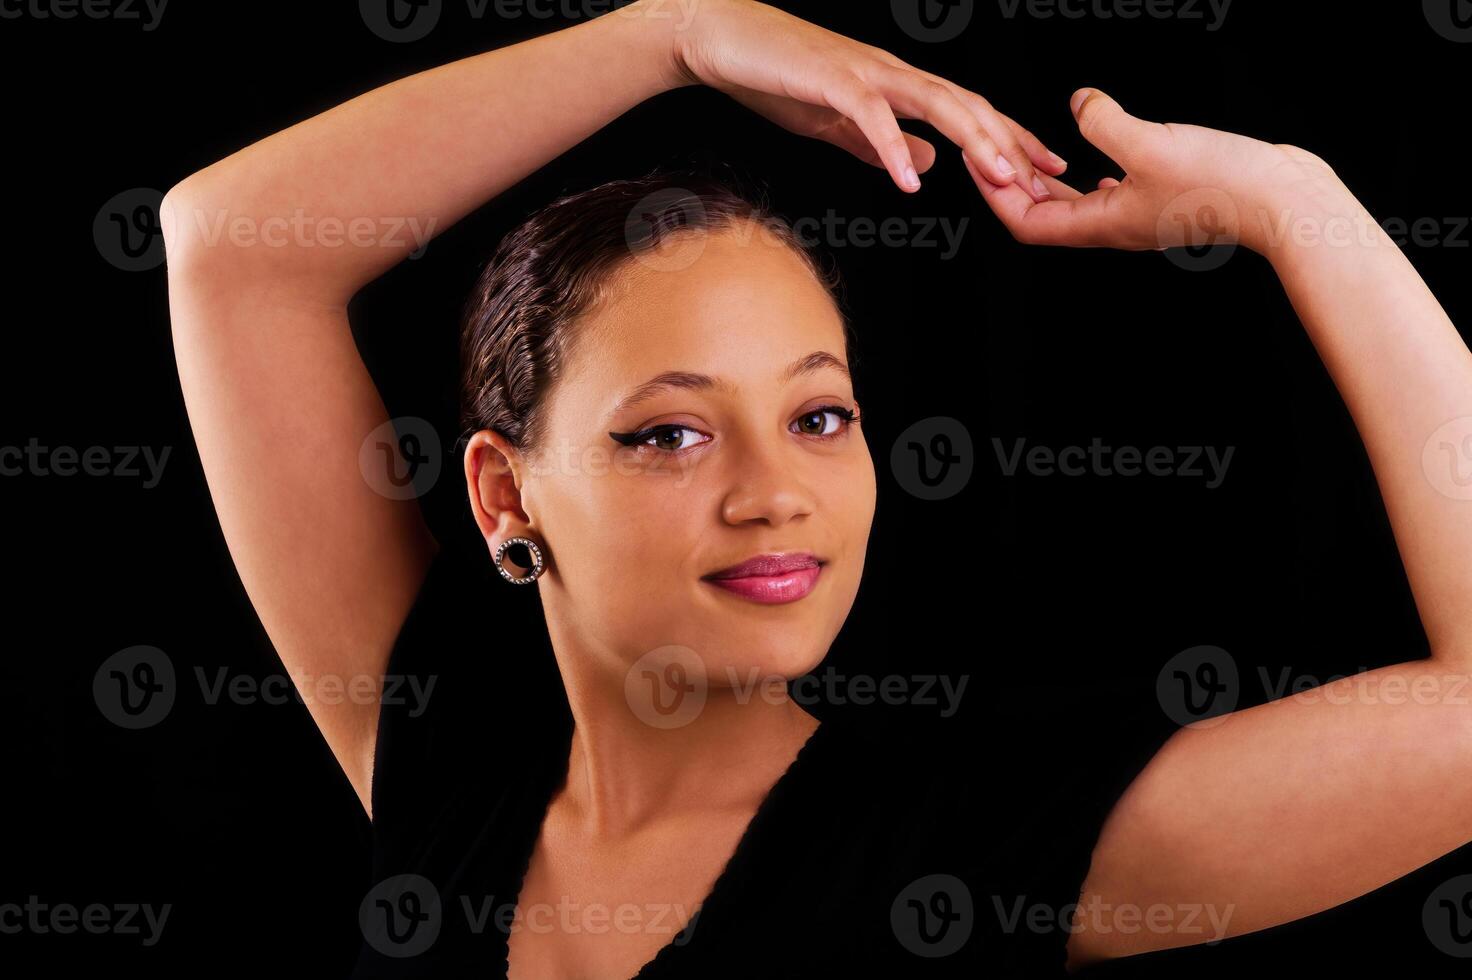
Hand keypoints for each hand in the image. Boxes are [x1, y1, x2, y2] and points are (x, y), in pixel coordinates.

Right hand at [664, 0, 1064, 198]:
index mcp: (896, 84)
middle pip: (965, 106)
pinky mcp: (831, 80)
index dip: (1008, 139)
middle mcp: (891, 73)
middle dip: (1009, 142)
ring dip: (972, 141)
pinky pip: (871, 115)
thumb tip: (927, 164)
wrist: (721, 38)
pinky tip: (911, 180)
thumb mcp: (836, 121)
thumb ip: (880, 145)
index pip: (966, 112)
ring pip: (934, 103)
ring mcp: (864, 73)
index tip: (1044, 171)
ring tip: (1001, 177)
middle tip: (1044, 178)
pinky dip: (894, 147)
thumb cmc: (774, 77)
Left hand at [964, 87, 1347, 253]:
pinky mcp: (1166, 198)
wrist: (1287, 201)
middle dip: (1013, 185)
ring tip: (1032, 153)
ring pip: (1079, 203)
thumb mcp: (1150, 143)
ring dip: (1050, 181)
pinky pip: (1113, 192)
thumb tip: (1079, 101)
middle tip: (990, 153)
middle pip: (1045, 215)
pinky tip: (1099, 160)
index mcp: (1101, 223)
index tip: (974, 159)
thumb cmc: (1222, 182)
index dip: (992, 194)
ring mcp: (1140, 214)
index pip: (1025, 221)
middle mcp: (1115, 225)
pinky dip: (1093, 177)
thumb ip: (1105, 121)